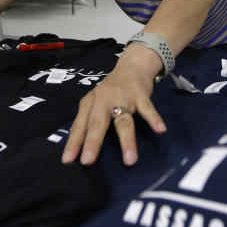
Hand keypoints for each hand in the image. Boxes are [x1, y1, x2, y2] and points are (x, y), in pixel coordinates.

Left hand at [62, 46, 166, 166]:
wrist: (132, 66)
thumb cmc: (111, 91)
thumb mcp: (95, 103)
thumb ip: (88, 121)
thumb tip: (78, 149)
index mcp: (90, 103)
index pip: (80, 125)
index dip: (74, 143)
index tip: (67, 161)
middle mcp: (104, 100)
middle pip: (98, 123)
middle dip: (93, 142)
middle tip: (88, 161)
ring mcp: (123, 97)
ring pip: (124, 120)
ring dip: (127, 140)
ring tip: (129, 160)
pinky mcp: (140, 94)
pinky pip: (147, 108)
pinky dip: (154, 119)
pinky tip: (160, 130)